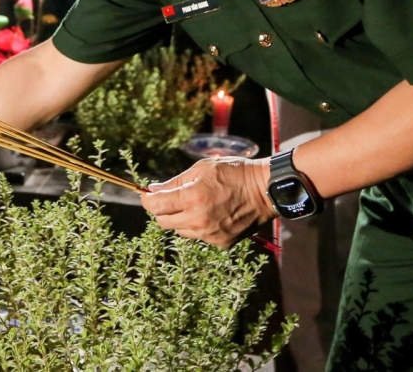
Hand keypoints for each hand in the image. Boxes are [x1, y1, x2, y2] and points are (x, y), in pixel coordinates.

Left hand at [140, 157, 274, 247]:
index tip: (148, 195)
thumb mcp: (202, 169)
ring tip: (198, 205)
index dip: (147, 200)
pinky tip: (213, 214)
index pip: (155, 206)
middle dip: (163, 210)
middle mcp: (198, 219)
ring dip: (181, 219)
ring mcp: (210, 234)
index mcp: (192, 198)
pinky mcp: (220, 243)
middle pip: (163, 222)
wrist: (265, 190)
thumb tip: (152, 190)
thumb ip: (175, 182)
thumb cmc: (234, 173)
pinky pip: (199, 236)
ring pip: (180, 231)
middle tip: (172, 199)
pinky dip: (199, 227)